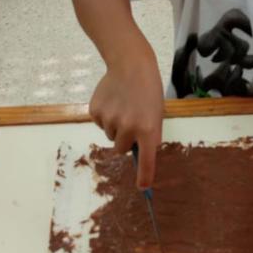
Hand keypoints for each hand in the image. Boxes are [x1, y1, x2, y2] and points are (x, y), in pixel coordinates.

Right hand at [89, 56, 163, 188]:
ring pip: (110, 135)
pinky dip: (105, 115)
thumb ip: (149, 134)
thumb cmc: (148, 91)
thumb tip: (137, 153)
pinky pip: (99, 123)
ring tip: (123, 105)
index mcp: (148, 130)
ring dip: (115, 125)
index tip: (144, 188)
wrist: (131, 65)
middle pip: (121, 149)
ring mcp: (110, 120)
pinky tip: (112, 100)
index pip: (147, 160)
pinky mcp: (96, 112)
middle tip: (131, 119)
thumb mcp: (156, 114)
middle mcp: (128, 128)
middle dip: (125, 139)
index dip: (145, 176)